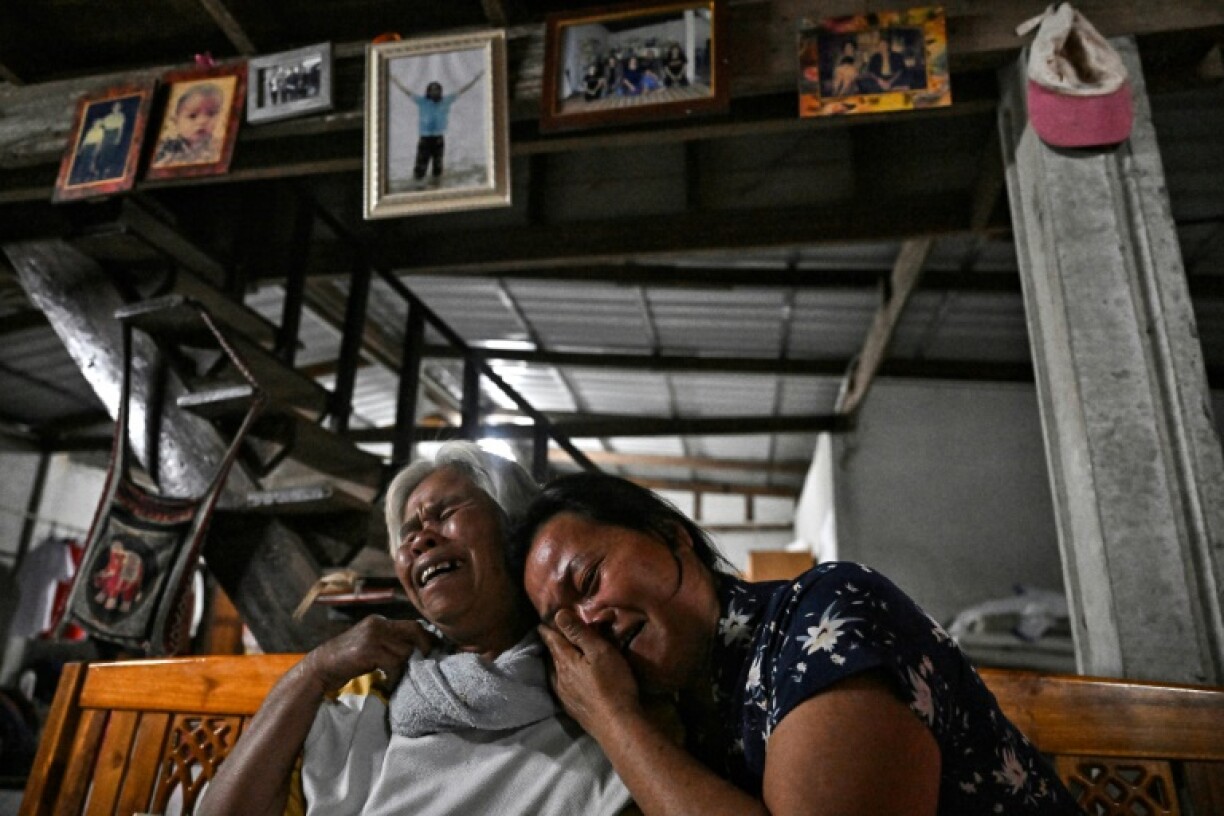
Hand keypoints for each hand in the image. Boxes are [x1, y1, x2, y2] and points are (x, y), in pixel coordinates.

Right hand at [302, 615, 436, 693]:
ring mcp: (372, 636)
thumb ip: (389, 643)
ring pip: (405, 650)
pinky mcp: (368, 650)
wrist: (320, 668)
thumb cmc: (347, 661)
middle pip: (414, 631)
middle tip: (426, 664)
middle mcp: (377, 624)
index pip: (413, 624)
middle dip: (424, 647)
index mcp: (379, 621)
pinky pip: (394, 663)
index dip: (427, 638)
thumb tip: (417, 650)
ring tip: (398, 679)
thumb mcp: (370, 646)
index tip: (435, 651)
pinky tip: (388, 684)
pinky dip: (394, 676)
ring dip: (405, 667)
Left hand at [538, 610, 642, 735]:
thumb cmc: (612, 684)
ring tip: (559, 656)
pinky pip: (562, 687)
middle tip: (552, 636)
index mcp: (566, 661)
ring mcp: (565, 696)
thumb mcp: (599, 651)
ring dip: (557, 662)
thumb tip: (558, 614)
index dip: (547, 630)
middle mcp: (560, 678)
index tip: (541, 622)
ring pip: (556, 673)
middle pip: (553, 657)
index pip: (552, 640)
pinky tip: (568, 681)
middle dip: (552, 645)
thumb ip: (579, 633)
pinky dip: (563, 678)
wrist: (617, 725)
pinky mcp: (573, 709)